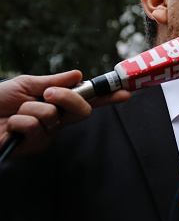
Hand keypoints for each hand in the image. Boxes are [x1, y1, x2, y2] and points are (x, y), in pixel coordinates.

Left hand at [0, 70, 129, 155]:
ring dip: (29, 108)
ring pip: (53, 116)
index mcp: (57, 104)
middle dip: (66, 98)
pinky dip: (20, 121)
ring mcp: (48, 135)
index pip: (88, 100)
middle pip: (82, 110)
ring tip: (15, 113)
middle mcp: (57, 121)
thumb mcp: (26, 84)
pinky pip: (36, 126)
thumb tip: (78, 74)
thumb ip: (53, 81)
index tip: (124, 93)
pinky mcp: (35, 146)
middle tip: (47, 94)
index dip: (107, 98)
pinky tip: (11, 127)